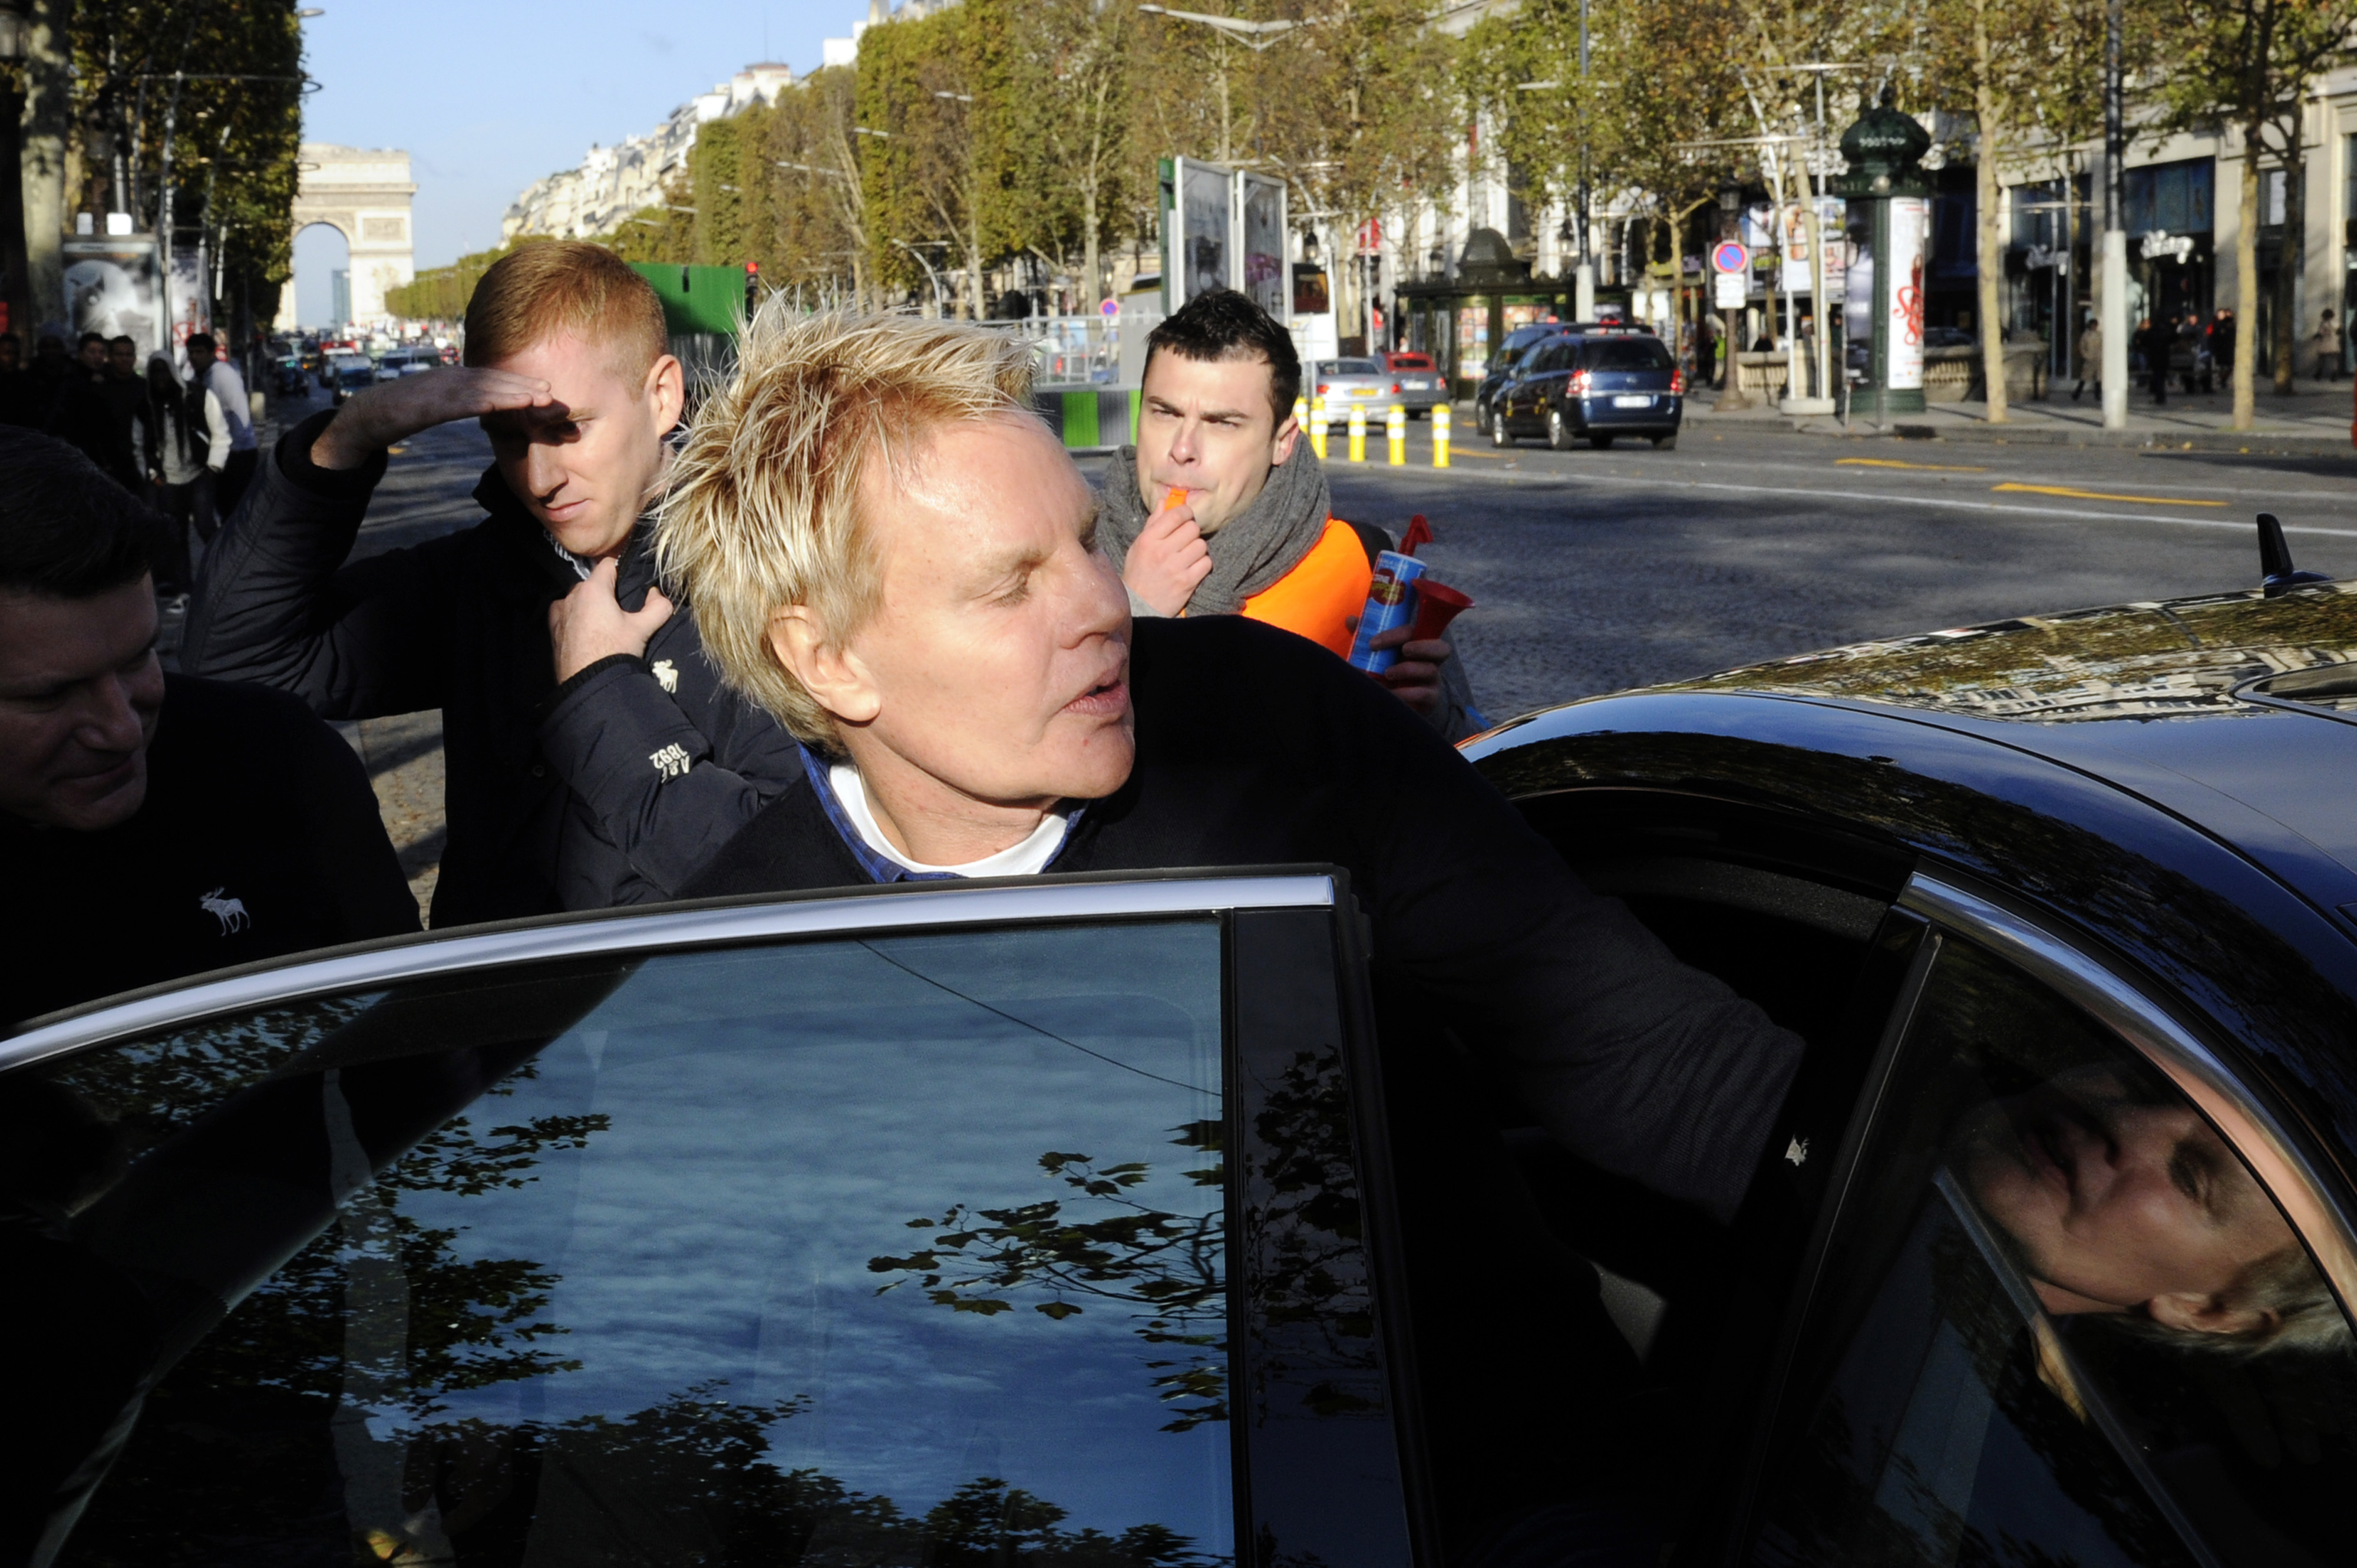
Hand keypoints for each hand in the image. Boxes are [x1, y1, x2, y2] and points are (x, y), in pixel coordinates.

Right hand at [311, 366, 553, 470]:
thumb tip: (486, 407)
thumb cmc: (403, 412)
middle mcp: (448, 379)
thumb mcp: (438, 405)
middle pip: (491, 380)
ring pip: (479, 389)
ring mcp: (436, 389)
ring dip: (510, 393)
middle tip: (552, 392)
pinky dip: (479, 403)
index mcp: (453, 379)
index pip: (492, 379)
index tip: (545, 390)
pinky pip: (455, 403)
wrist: (365, 416)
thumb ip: (461, 402)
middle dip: (522, 385)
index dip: (519, 383)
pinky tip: (499, 407)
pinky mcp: (424, 404)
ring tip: (537, 398)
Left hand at [548, 556, 673, 682]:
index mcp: (593, 589)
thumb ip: (657, 607)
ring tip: (602, 626)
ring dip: (588, 606)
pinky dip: (575, 619)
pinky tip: (586, 635)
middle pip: (592, 584)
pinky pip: (565, 615)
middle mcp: (572, 596)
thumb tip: (659, 596)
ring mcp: (559, 613)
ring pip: (577, 600)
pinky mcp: (553, 630)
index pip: (607, 565)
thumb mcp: (642, 629)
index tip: (629, 584)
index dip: (620, 571)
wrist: (590, 685)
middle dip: (605, 593)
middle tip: (620, 611)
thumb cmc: (615, 652)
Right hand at [1123, 495, 1211, 615]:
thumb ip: (1153, 523)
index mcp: (1148, 540)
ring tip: (1189, 556)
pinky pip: (1206, 563)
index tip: (1185, 517)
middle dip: (1191, 533)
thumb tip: (1165, 501)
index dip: (1185, 513)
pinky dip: (1202, 564)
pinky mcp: (1187, 582)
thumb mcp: (1138, 546)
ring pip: (1201, 545)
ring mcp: (1176, 567)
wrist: (1139, 606)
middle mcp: (1162, 551)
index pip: (1175, 515)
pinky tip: (1193, 568)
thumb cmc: (1138, 573)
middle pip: (1192, 528)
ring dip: (1198, 549)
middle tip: (1186, 541)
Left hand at [1369, 626, 1451, 719]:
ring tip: (1388, 674)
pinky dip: (1408, 693)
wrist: (1395, 703)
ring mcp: (1432, 680)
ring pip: (1431, 670)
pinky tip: (1392, 694)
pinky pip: (1425, 694)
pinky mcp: (1430, 699)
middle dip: (1421, 647)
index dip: (1396, 635)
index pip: (1414, 633)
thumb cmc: (1388, 673)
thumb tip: (1351, 620)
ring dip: (1408, 669)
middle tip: (1404, 650)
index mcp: (1417, 645)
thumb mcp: (1376, 656)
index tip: (1373, 643)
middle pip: (1441, 648)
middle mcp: (1429, 660)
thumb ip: (1366, 637)